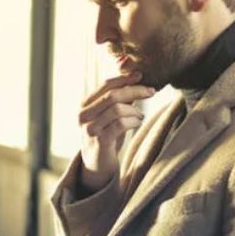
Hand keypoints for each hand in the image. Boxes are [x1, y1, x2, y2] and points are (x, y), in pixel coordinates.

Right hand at [78, 72, 155, 191]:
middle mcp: (83, 115)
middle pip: (112, 95)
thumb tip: (132, 70)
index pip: (106, 85)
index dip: (125, 78)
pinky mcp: (99, 142)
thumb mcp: (110, 114)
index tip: (142, 76)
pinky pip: (120, 124)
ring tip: (139, 115)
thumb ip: (119, 95)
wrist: (96, 165)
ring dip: (134, 110)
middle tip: (151, 91)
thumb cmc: (106, 135)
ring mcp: (90, 129)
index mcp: (85, 104)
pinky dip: (133, 121)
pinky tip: (137, 122)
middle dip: (135, 90)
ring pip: (117, 109)